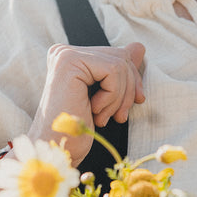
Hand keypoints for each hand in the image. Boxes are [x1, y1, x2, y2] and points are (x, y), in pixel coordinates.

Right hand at [28, 42, 145, 165]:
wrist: (57, 150)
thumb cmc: (78, 132)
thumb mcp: (107, 98)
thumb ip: (120, 71)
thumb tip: (139, 46)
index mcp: (71, 58)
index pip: (117, 56)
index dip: (133, 80)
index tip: (135, 102)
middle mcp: (64, 52)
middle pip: (120, 57)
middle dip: (129, 89)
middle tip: (119, 117)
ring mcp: (65, 55)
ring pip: (119, 64)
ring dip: (119, 98)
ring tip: (105, 117)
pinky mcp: (69, 62)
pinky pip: (112, 71)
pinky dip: (113, 97)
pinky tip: (95, 111)